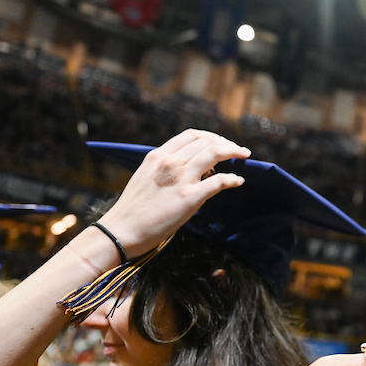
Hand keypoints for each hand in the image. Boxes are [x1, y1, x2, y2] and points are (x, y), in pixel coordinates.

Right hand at [96, 130, 249, 256]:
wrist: (121, 230)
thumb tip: (187, 167)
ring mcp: (180, 179)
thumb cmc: (133, 209)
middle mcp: (170, 162)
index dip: (211, 136)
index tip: (221, 142)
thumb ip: (165, 168)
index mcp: (158, 155)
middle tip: (238, 151)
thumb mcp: (146, 177)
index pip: (191, 135)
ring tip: (244, 157)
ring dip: (233, 152)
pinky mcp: (189, 198)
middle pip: (206, 142)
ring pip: (214, 153)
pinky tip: (238, 181)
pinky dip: (232, 179)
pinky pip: (218, 181)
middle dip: (226, 143)